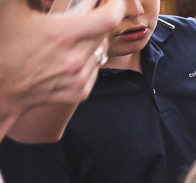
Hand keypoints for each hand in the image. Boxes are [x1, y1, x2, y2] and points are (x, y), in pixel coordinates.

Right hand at [0, 0, 121, 131]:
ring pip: (101, 51)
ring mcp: (79, 77)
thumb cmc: (6, 44)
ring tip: (72, 38)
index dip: (116, 6)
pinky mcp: (80, 92)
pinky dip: (89, 60)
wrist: (2, 85)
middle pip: (105, 34)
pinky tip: (71, 57)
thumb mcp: (12, 10)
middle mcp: (75, 58)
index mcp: (62, 34)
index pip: (108, 18)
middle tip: (85, 17)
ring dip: (93, 41)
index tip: (114, 1)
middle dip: (99, 22)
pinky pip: (96, 69)